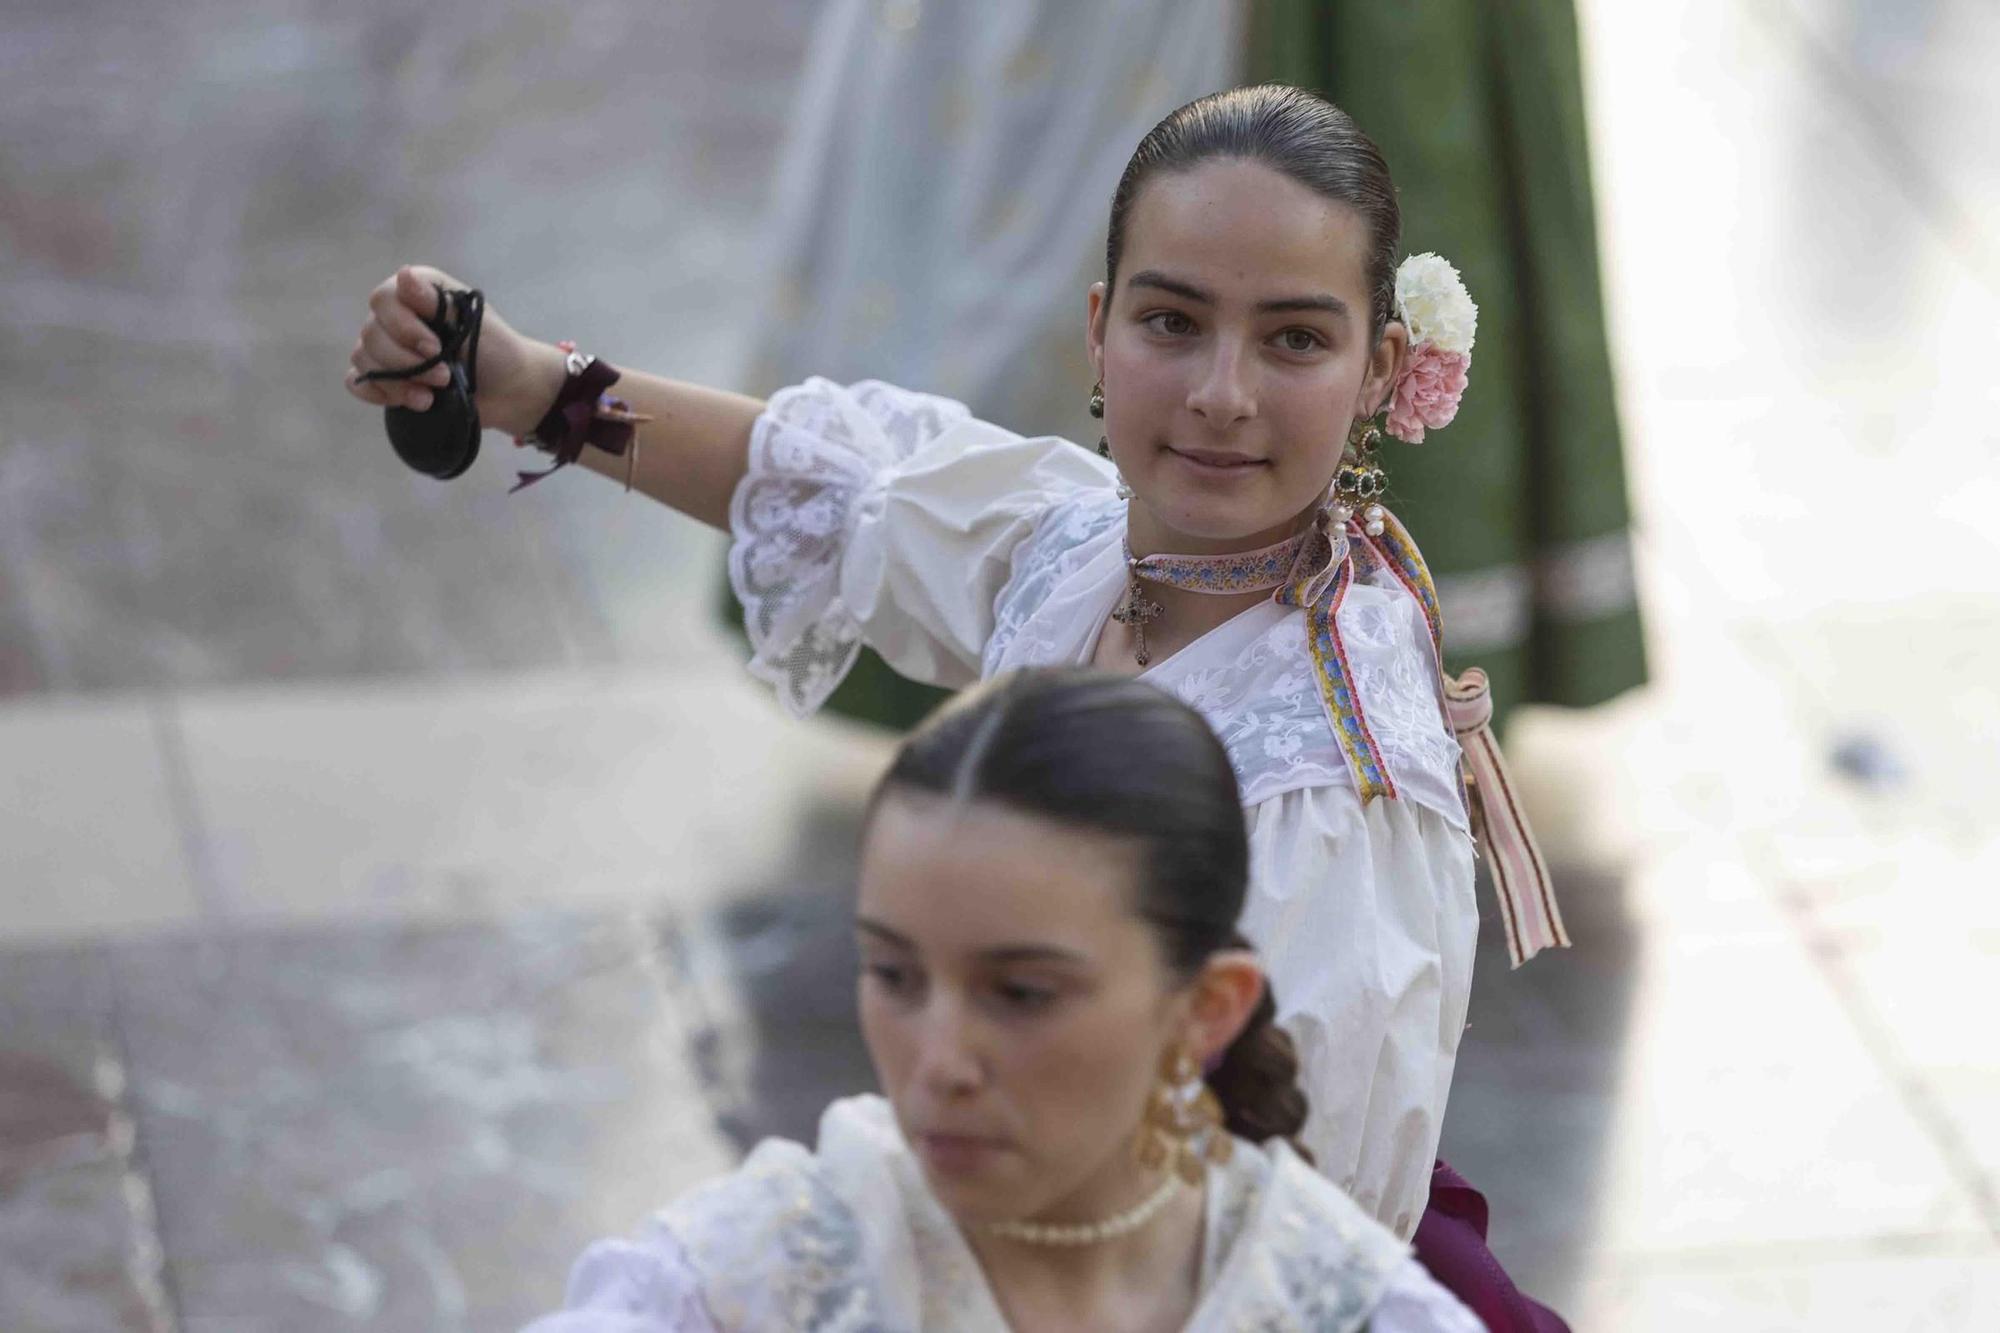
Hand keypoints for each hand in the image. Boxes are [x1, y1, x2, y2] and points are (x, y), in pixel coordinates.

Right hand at [343, 265, 562, 436]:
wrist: (508, 391)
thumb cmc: (495, 350)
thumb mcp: (472, 323)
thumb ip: (436, 301)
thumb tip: (403, 274)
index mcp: (416, 293)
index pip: (383, 300)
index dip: (403, 328)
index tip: (434, 348)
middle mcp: (395, 315)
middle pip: (371, 334)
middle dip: (407, 363)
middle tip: (445, 377)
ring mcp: (387, 347)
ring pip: (363, 358)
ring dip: (398, 382)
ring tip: (431, 397)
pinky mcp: (386, 377)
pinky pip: (359, 381)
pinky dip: (378, 393)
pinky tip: (410, 400)